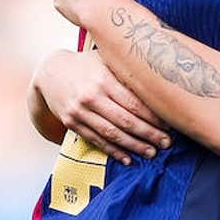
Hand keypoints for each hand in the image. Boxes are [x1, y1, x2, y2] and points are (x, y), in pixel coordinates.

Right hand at [35, 48, 171, 164]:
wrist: (50, 71)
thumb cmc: (86, 64)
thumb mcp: (105, 60)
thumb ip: (126, 70)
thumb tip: (157, 80)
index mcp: (104, 79)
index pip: (133, 102)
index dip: (153, 116)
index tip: (169, 124)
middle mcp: (92, 97)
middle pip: (125, 120)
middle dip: (149, 134)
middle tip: (167, 143)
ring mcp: (80, 111)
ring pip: (111, 134)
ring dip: (134, 146)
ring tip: (151, 153)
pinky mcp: (72, 123)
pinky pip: (95, 140)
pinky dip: (112, 151)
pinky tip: (127, 159)